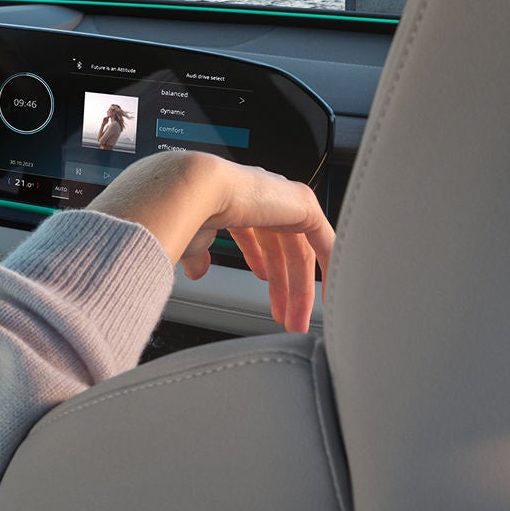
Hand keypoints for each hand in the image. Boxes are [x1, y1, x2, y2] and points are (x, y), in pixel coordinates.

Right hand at [86, 151, 334, 332]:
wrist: (189, 189)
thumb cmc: (180, 208)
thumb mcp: (189, 238)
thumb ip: (198, 252)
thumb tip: (198, 271)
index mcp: (236, 197)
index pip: (257, 232)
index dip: (261, 262)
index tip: (262, 286)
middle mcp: (263, 194)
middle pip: (281, 247)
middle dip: (282, 286)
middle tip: (284, 317)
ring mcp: (284, 198)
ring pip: (300, 251)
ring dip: (298, 290)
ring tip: (294, 320)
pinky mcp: (303, 206)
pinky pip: (325, 243)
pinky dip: (329, 270)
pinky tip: (328, 295)